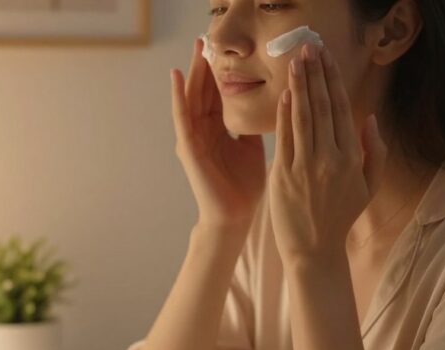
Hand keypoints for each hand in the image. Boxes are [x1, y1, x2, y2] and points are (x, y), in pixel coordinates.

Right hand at [171, 38, 265, 228]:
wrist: (235, 216)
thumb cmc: (244, 186)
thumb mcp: (252, 147)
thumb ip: (250, 125)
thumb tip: (266, 102)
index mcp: (218, 130)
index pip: (217, 94)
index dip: (219, 72)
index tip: (224, 49)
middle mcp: (202, 131)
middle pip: (202, 91)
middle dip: (204, 66)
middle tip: (205, 38)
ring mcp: (192, 138)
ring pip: (191, 98)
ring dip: (191, 73)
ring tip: (194, 49)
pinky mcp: (188, 147)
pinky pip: (182, 117)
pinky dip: (179, 96)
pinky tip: (178, 76)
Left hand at [269, 43, 386, 263]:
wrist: (314, 250)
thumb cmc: (340, 217)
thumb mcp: (367, 187)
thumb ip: (374, 151)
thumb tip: (370, 118)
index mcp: (352, 159)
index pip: (341, 110)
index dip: (333, 81)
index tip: (327, 59)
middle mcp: (330, 159)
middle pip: (322, 107)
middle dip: (315, 74)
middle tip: (308, 49)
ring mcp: (306, 167)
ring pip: (303, 118)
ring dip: (299, 86)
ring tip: (295, 62)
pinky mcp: (284, 175)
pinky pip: (285, 138)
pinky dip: (284, 115)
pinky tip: (284, 94)